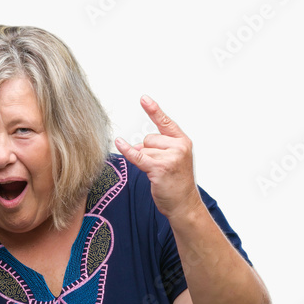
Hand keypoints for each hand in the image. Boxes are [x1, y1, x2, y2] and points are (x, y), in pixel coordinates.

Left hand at [114, 95, 202, 219]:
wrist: (184, 204)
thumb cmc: (178, 183)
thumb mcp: (176, 159)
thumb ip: (160, 147)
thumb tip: (136, 145)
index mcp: (183, 142)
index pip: (165, 122)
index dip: (153, 109)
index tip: (143, 98)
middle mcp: (178, 147)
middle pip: (149, 139)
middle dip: (148, 151)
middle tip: (159, 166)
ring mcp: (170, 157)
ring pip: (143, 150)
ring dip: (145, 161)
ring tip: (158, 173)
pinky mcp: (159, 168)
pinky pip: (137, 156)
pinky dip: (127, 151)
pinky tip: (119, 143)